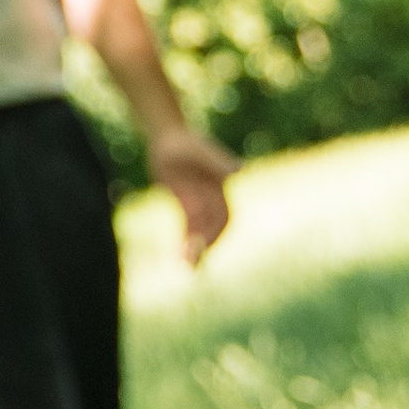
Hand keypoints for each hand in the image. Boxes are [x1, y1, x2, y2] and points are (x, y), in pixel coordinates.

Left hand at [150, 129, 235, 265]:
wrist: (168, 139)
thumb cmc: (184, 142)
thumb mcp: (199, 151)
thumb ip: (217, 161)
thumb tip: (239, 170)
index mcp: (221, 189)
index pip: (224, 216)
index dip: (216, 232)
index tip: (205, 246)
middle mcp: (213, 199)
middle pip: (213, 229)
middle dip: (205, 247)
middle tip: (193, 266)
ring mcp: (200, 204)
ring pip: (200, 232)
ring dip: (195, 250)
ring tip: (187, 269)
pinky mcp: (186, 206)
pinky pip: (187, 229)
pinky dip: (183, 242)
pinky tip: (176, 257)